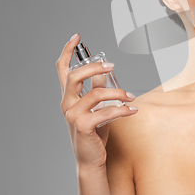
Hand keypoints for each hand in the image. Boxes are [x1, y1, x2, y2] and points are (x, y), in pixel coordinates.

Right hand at [56, 33, 137, 169]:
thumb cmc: (94, 131)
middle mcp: (66, 103)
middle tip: (111, 66)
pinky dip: (122, 110)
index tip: (76, 36)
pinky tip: (132, 110)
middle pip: (74, 76)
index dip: (67, 51)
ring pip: (95, 94)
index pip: (62, 70)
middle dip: (93, 67)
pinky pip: (105, 112)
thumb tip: (104, 73)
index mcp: (69, 96)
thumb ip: (97, 89)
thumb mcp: (96, 107)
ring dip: (117, 92)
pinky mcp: (83, 126)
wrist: (91, 158)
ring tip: (131, 96)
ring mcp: (72, 115)